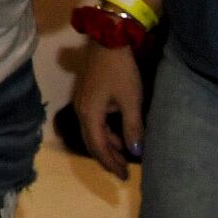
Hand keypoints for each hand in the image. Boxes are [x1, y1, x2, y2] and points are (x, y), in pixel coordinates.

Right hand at [69, 39, 145, 175]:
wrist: (107, 41)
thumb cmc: (121, 72)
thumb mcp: (131, 101)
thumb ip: (132, 128)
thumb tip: (135, 152)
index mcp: (90, 115)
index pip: (98, 147)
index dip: (111, 163)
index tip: (124, 176)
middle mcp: (81, 111)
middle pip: (92, 142)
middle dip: (107, 158)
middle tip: (123, 171)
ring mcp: (82, 103)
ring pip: (93, 132)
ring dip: (108, 145)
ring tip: (125, 154)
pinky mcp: (87, 96)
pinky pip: (94, 122)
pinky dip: (106, 133)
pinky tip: (119, 134)